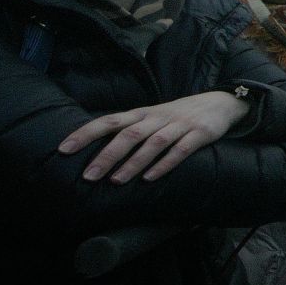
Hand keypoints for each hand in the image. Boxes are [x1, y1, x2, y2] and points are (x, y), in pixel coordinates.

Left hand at [60, 90, 250, 182]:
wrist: (221, 103)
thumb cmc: (179, 116)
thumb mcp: (153, 118)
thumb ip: (131, 130)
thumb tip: (96, 150)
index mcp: (142, 114)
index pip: (109, 121)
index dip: (86, 134)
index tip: (64, 149)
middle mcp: (158, 118)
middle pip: (128, 135)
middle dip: (107, 155)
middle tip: (88, 175)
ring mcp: (180, 126)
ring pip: (153, 143)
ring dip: (133, 163)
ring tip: (116, 181)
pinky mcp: (200, 134)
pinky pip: (181, 150)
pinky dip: (165, 164)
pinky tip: (151, 178)